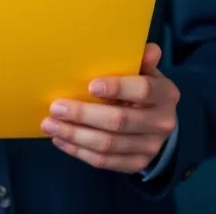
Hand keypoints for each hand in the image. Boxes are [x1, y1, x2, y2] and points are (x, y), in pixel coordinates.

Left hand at [41, 43, 178, 172]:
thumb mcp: (146, 73)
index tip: (90, 86)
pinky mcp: (136, 165)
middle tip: (56, 107)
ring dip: (75, 135)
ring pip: (107, 144)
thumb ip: (142, 61)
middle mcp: (162, 123)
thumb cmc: (144, 91)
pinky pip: (103, 161)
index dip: (117, 88)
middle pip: (119, 121)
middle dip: (84, 114)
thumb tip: (148, 49)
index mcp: (166, 94)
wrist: (159, 124)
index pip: (143, 91)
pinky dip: (78, 151)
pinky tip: (60, 140)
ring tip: (49, 125)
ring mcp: (150, 147)